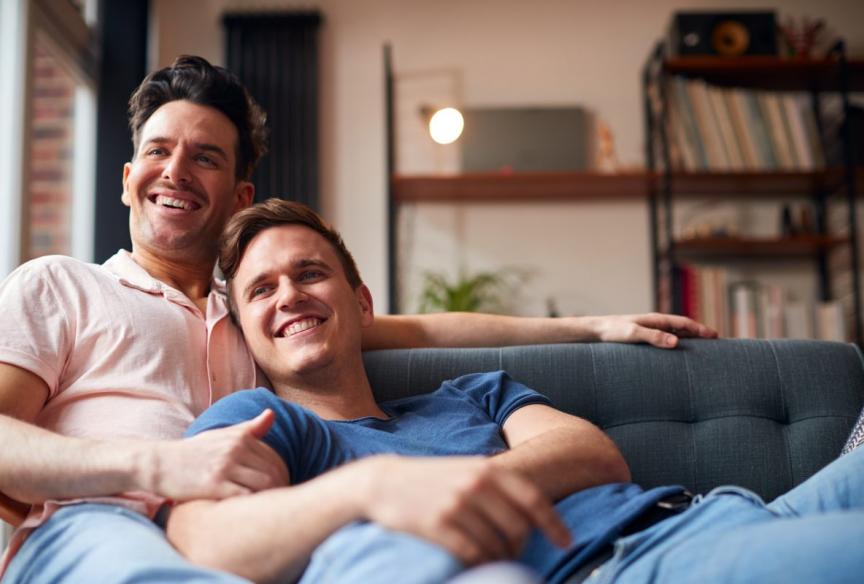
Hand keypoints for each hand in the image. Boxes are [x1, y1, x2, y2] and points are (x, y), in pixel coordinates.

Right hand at [145, 409, 288, 500]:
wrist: (158, 464)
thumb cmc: (192, 452)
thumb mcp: (220, 435)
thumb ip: (248, 428)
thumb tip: (272, 414)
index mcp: (239, 438)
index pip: (275, 460)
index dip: (283, 477)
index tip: (281, 490)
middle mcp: (234, 450)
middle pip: (273, 472)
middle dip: (280, 489)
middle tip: (278, 504)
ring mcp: (225, 467)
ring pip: (264, 485)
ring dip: (270, 499)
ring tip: (267, 511)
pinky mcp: (214, 485)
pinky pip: (245, 497)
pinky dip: (253, 506)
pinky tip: (250, 514)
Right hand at [358, 455, 570, 565]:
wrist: (383, 482)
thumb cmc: (432, 478)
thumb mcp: (467, 469)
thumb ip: (498, 484)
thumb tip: (533, 512)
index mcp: (487, 469)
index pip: (533, 499)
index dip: (554, 524)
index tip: (566, 541)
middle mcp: (475, 485)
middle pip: (518, 528)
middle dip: (521, 546)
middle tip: (514, 554)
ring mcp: (456, 505)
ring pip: (496, 545)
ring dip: (500, 558)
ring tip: (494, 559)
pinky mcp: (437, 525)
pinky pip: (473, 554)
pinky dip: (480, 563)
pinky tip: (477, 563)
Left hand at [591, 313, 717, 348]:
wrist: (595, 331)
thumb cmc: (612, 332)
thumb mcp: (633, 335)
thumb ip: (654, 337)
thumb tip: (676, 343)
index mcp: (656, 320)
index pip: (684, 323)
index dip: (700, 329)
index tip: (715, 336)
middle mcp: (654, 323)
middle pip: (682, 327)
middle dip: (699, 333)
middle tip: (716, 342)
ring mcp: (649, 329)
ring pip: (674, 333)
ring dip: (688, 338)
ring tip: (702, 348)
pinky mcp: (642, 337)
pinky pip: (664, 339)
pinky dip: (675, 343)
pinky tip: (676, 353)